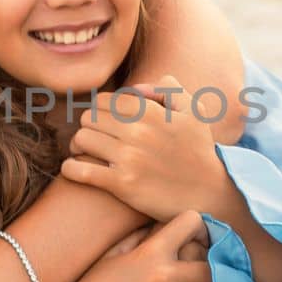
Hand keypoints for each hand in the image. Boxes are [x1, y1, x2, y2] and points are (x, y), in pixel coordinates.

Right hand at [52, 209, 251, 281]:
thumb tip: (159, 223)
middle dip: (218, 274)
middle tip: (223, 281)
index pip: (192, 223)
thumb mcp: (112, 256)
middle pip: (213, 267)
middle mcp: (164, 275)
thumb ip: (139, 238)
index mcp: (151, 251)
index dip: (202, 229)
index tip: (204, 242)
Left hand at [59, 72, 227, 223]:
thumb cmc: (199, 151)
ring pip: (81, 140)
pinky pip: (81, 171)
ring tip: (83, 153)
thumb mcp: (194, 112)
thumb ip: (169, 89)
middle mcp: (137, 132)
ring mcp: (129, 158)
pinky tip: (74, 170)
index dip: (99, 110)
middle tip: (92, 137)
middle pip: (89, 118)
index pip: (105, 101)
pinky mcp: (122, 184)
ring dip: (77, 146)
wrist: (210, 193)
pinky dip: (71, 169)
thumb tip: (139, 88)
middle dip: (88, 126)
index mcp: (150, 112)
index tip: (102, 122)